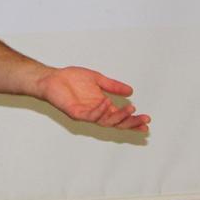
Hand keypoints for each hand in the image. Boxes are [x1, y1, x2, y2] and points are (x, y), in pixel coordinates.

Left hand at [36, 67, 150, 132]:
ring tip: (129, 109)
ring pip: (105, 121)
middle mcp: (96, 112)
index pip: (120, 117)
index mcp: (102, 106)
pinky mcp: (75, 113)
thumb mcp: (97, 79)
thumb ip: (112, 86)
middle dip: (131, 122)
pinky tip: (107, 103)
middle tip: (144, 119)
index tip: (147, 121)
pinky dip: (100, 110)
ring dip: (118, 116)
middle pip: (116, 123)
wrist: (52, 77)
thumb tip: (131, 91)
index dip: (133, 120)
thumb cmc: (71, 78)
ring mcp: (86, 114)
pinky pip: (90, 115)